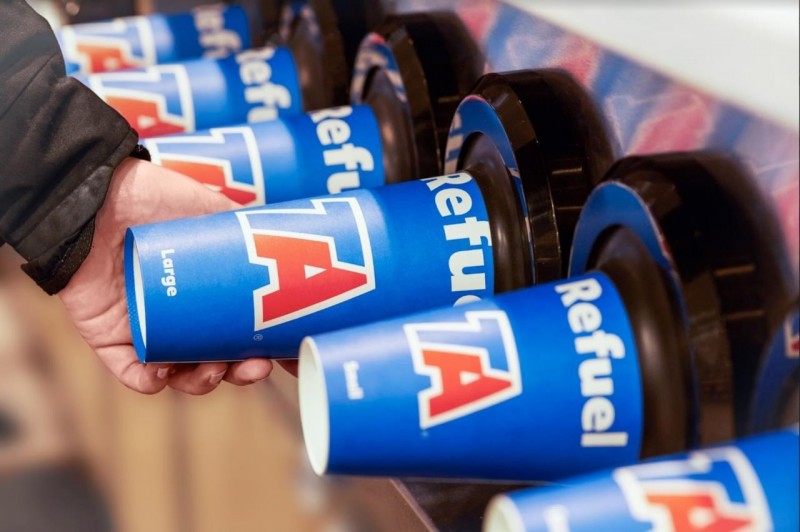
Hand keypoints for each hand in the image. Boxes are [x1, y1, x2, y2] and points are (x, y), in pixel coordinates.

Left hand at [58, 158, 272, 393]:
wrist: (98, 192)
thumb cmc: (152, 194)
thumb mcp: (211, 210)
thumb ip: (245, 229)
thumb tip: (286, 245)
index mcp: (205, 292)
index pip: (240, 330)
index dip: (265, 349)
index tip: (289, 356)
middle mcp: (179, 314)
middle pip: (216, 360)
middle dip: (240, 373)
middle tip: (256, 366)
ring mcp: (145, 327)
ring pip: (179, 374)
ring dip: (202, 382)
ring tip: (215, 369)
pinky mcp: (109, 335)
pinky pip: (131, 372)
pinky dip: (149, 380)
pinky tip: (165, 374)